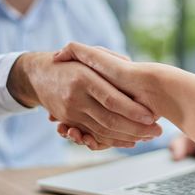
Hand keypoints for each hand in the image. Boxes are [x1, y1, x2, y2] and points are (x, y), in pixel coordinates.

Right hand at [7, 52, 161, 147]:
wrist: (38, 74)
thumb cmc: (71, 62)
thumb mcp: (90, 53)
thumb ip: (112, 59)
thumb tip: (134, 68)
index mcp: (83, 77)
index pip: (111, 99)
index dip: (132, 110)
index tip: (150, 116)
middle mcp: (75, 97)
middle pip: (109, 119)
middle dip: (135, 128)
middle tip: (156, 131)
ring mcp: (70, 112)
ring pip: (101, 132)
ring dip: (127, 137)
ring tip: (148, 137)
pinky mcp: (68, 122)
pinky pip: (92, 136)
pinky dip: (112, 141)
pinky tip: (129, 141)